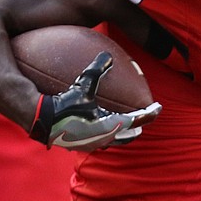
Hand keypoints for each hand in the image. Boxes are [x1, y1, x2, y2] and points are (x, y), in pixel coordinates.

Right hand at [28, 52, 161, 151]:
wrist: (42, 121)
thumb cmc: (64, 104)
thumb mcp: (83, 85)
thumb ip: (97, 70)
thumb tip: (108, 55)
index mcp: (112, 125)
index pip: (138, 120)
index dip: (150, 113)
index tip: (158, 107)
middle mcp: (105, 138)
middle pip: (129, 134)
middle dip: (138, 125)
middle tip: (144, 116)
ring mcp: (93, 144)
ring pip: (115, 139)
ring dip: (122, 130)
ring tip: (125, 121)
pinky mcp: (81, 145)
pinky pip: (100, 139)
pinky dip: (106, 131)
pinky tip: (98, 122)